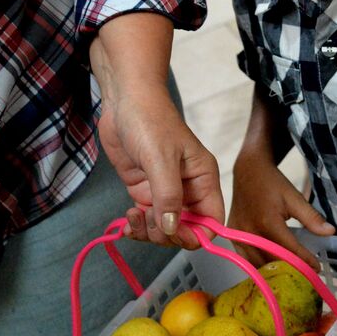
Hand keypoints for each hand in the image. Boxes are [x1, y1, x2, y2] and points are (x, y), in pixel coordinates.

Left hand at [97, 83, 223, 246]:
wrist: (124, 100)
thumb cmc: (150, 121)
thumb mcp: (161, 158)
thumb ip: (168, 196)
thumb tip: (172, 229)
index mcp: (203, 179)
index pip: (212, 221)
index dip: (197, 235)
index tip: (174, 233)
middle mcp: (188, 189)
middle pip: (187, 229)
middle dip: (167, 234)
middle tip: (147, 221)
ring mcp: (164, 191)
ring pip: (165, 228)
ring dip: (148, 232)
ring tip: (133, 217)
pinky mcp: (144, 189)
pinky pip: (146, 220)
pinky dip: (137, 227)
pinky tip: (126, 223)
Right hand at [229, 154, 334, 270]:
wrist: (248, 171)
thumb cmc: (273, 183)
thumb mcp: (294, 197)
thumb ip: (311, 218)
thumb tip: (330, 232)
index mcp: (267, 222)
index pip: (289, 250)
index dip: (304, 261)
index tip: (317, 269)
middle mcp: (250, 232)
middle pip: (272, 260)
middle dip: (290, 270)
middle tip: (306, 275)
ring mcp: (238, 236)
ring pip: (257, 263)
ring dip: (274, 271)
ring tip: (291, 274)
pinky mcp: (232, 237)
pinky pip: (246, 258)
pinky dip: (259, 264)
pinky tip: (272, 267)